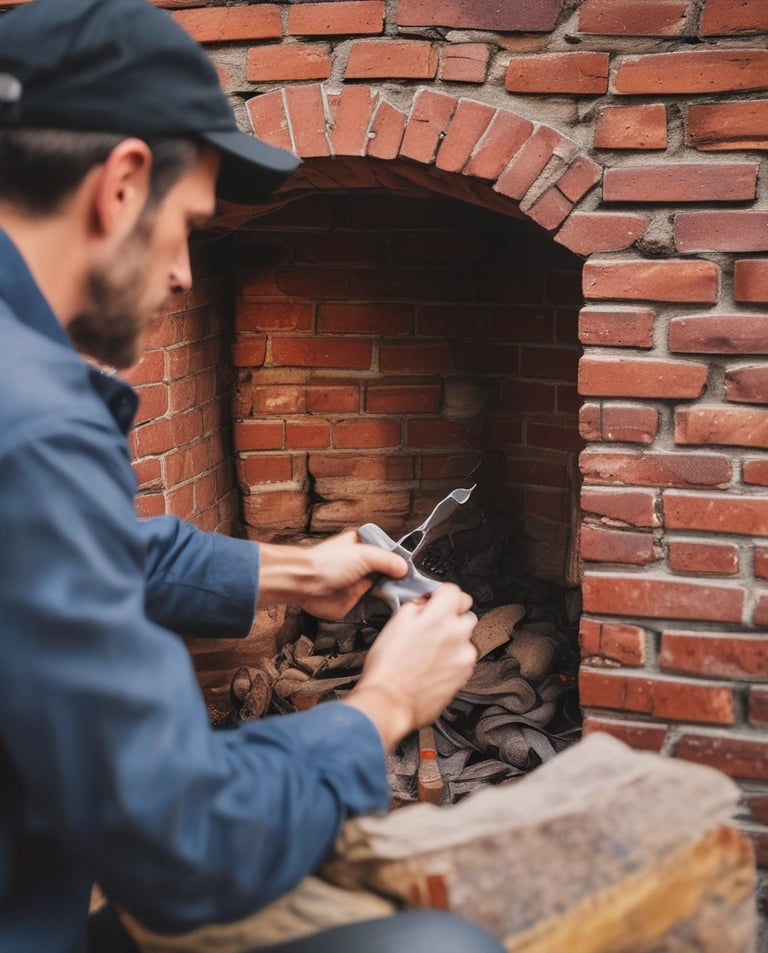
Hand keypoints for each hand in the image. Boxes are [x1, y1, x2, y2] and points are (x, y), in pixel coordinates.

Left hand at [256, 531, 407, 619]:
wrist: (304, 583)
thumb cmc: (324, 563)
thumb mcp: (364, 554)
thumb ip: (387, 560)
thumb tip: (405, 568)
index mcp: (367, 548)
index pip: (392, 555)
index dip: (403, 564)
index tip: (416, 573)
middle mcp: (365, 567)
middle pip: (392, 576)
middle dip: (402, 584)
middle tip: (414, 590)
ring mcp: (361, 586)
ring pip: (386, 593)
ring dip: (394, 598)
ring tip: (407, 601)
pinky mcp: (355, 604)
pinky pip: (374, 609)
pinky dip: (382, 611)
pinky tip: (392, 611)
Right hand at [345, 583, 477, 751]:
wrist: (390, 702)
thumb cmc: (387, 668)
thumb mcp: (394, 624)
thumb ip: (416, 606)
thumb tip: (425, 602)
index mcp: (439, 616)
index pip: (454, 590)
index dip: (441, 595)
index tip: (435, 601)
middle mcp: (457, 633)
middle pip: (465, 613)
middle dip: (451, 617)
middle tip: (431, 628)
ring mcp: (464, 656)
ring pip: (466, 638)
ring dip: (453, 639)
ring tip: (430, 651)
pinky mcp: (465, 675)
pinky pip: (464, 659)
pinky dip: (454, 659)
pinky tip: (433, 666)